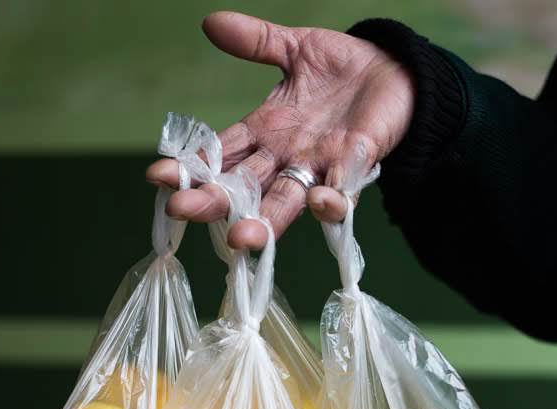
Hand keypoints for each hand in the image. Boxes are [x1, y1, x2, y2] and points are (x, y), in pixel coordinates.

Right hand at [146, 11, 413, 248]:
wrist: (397, 73)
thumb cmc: (342, 68)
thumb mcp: (295, 49)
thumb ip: (256, 41)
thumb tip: (211, 22)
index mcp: (265, 131)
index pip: (220, 154)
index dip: (191, 165)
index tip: (159, 177)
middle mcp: (286, 156)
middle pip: (243, 187)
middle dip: (214, 201)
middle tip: (182, 212)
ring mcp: (319, 165)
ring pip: (285, 201)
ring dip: (264, 221)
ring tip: (244, 238)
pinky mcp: (356, 165)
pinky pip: (342, 189)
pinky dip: (332, 200)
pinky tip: (320, 203)